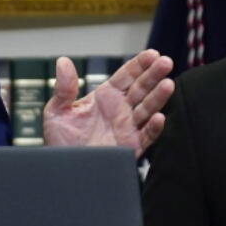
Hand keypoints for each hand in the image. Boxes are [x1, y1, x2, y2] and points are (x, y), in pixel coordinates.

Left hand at [42, 50, 173, 156]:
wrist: (62, 171)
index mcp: (105, 97)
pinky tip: (159, 117)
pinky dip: (153, 127)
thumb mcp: (57, 111)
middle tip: (165, 62)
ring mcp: (127, 128)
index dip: (139, 65)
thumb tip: (63, 62)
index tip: (152, 54)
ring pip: (147, 109)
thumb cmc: (59, 142)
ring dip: (158, 97)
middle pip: (141, 89)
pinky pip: (146, 136)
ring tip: (168, 84)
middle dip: (154, 75)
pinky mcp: (130, 147)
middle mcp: (120, 110)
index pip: (126, 76)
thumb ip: (64, 88)